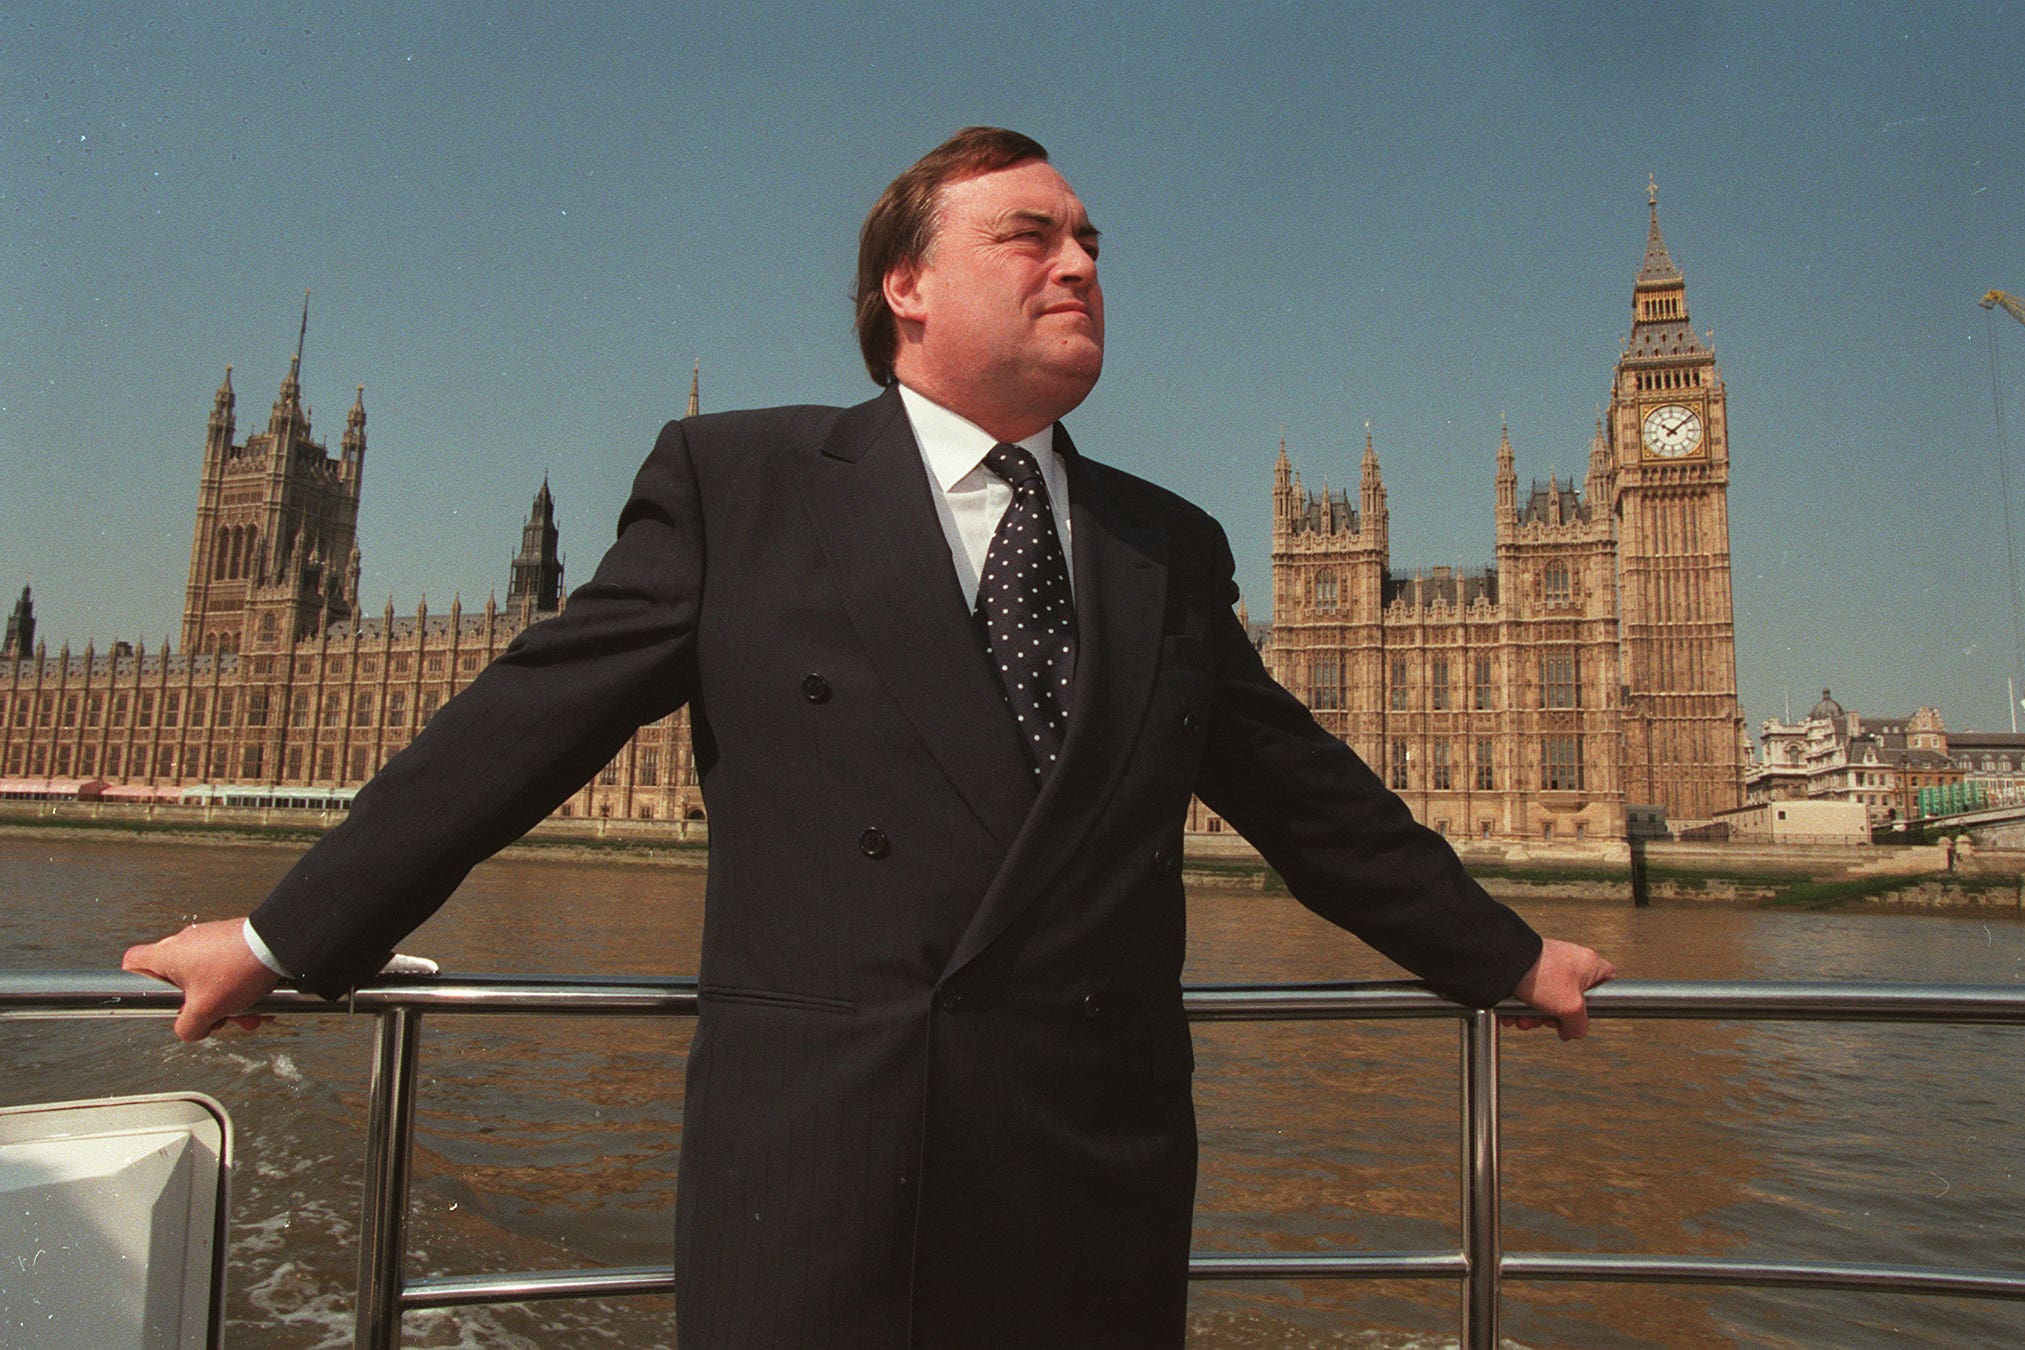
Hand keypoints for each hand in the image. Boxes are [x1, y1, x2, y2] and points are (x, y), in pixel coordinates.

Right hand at [122, 918, 280, 1042]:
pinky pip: (229, 973)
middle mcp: (187, 944)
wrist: (281, 946)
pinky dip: (242, 991)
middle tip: (214, 1017)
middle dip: (199, 1007)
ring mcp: (211, 942)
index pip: (133, 962)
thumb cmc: (240, 968)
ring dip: (227, 1004)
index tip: (152, 999)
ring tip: (247, 1015)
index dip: (135, 983)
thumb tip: (190, 1030)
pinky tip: (260, 1004)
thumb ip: (187, 1028)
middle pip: (177, 984)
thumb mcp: (205, 1010)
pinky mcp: (234, 943)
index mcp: (168, 955)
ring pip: (208, 982)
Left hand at [1504, 938, 1615, 1040]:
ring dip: (1535, 1015)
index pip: (1610, 979)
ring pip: (1550, 1001)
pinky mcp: (1530, 970)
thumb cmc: (1541, 975)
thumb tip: (1573, 1032)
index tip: (1588, 1010)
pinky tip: (1514, 1014)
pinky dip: (1523, 1007)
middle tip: (1548, 1019)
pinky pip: (1532, 995)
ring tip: (1525, 1018)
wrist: (1503, 963)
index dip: (1602, 998)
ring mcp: (1550, 966)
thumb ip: (1580, 1025)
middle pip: (1573, 1000)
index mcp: (1589, 964)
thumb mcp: (1571, 1008)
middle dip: (1556, 1017)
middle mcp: (1571, 962)